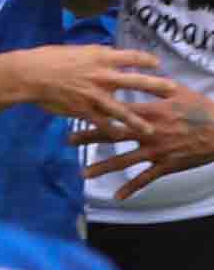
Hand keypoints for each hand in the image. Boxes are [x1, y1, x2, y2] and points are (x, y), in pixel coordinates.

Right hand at [20, 43, 180, 129]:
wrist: (29, 74)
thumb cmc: (46, 58)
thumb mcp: (74, 50)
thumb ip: (93, 55)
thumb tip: (105, 56)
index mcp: (100, 57)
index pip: (131, 57)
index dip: (146, 60)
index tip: (156, 63)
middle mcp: (102, 75)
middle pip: (136, 81)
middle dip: (157, 86)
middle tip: (172, 90)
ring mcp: (94, 94)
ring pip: (122, 110)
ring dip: (138, 121)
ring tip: (150, 129)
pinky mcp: (83, 109)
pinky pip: (101, 123)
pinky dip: (111, 131)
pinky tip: (119, 137)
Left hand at [79, 91, 213, 199]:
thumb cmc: (202, 108)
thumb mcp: (179, 91)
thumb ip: (155, 85)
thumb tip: (138, 73)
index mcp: (150, 111)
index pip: (116, 110)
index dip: (95, 110)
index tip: (76, 109)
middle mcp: (149, 132)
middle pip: (113, 135)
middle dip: (89, 138)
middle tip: (69, 141)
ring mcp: (156, 150)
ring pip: (124, 160)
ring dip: (102, 167)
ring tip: (84, 173)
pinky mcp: (166, 165)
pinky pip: (145, 179)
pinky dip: (131, 188)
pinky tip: (117, 197)